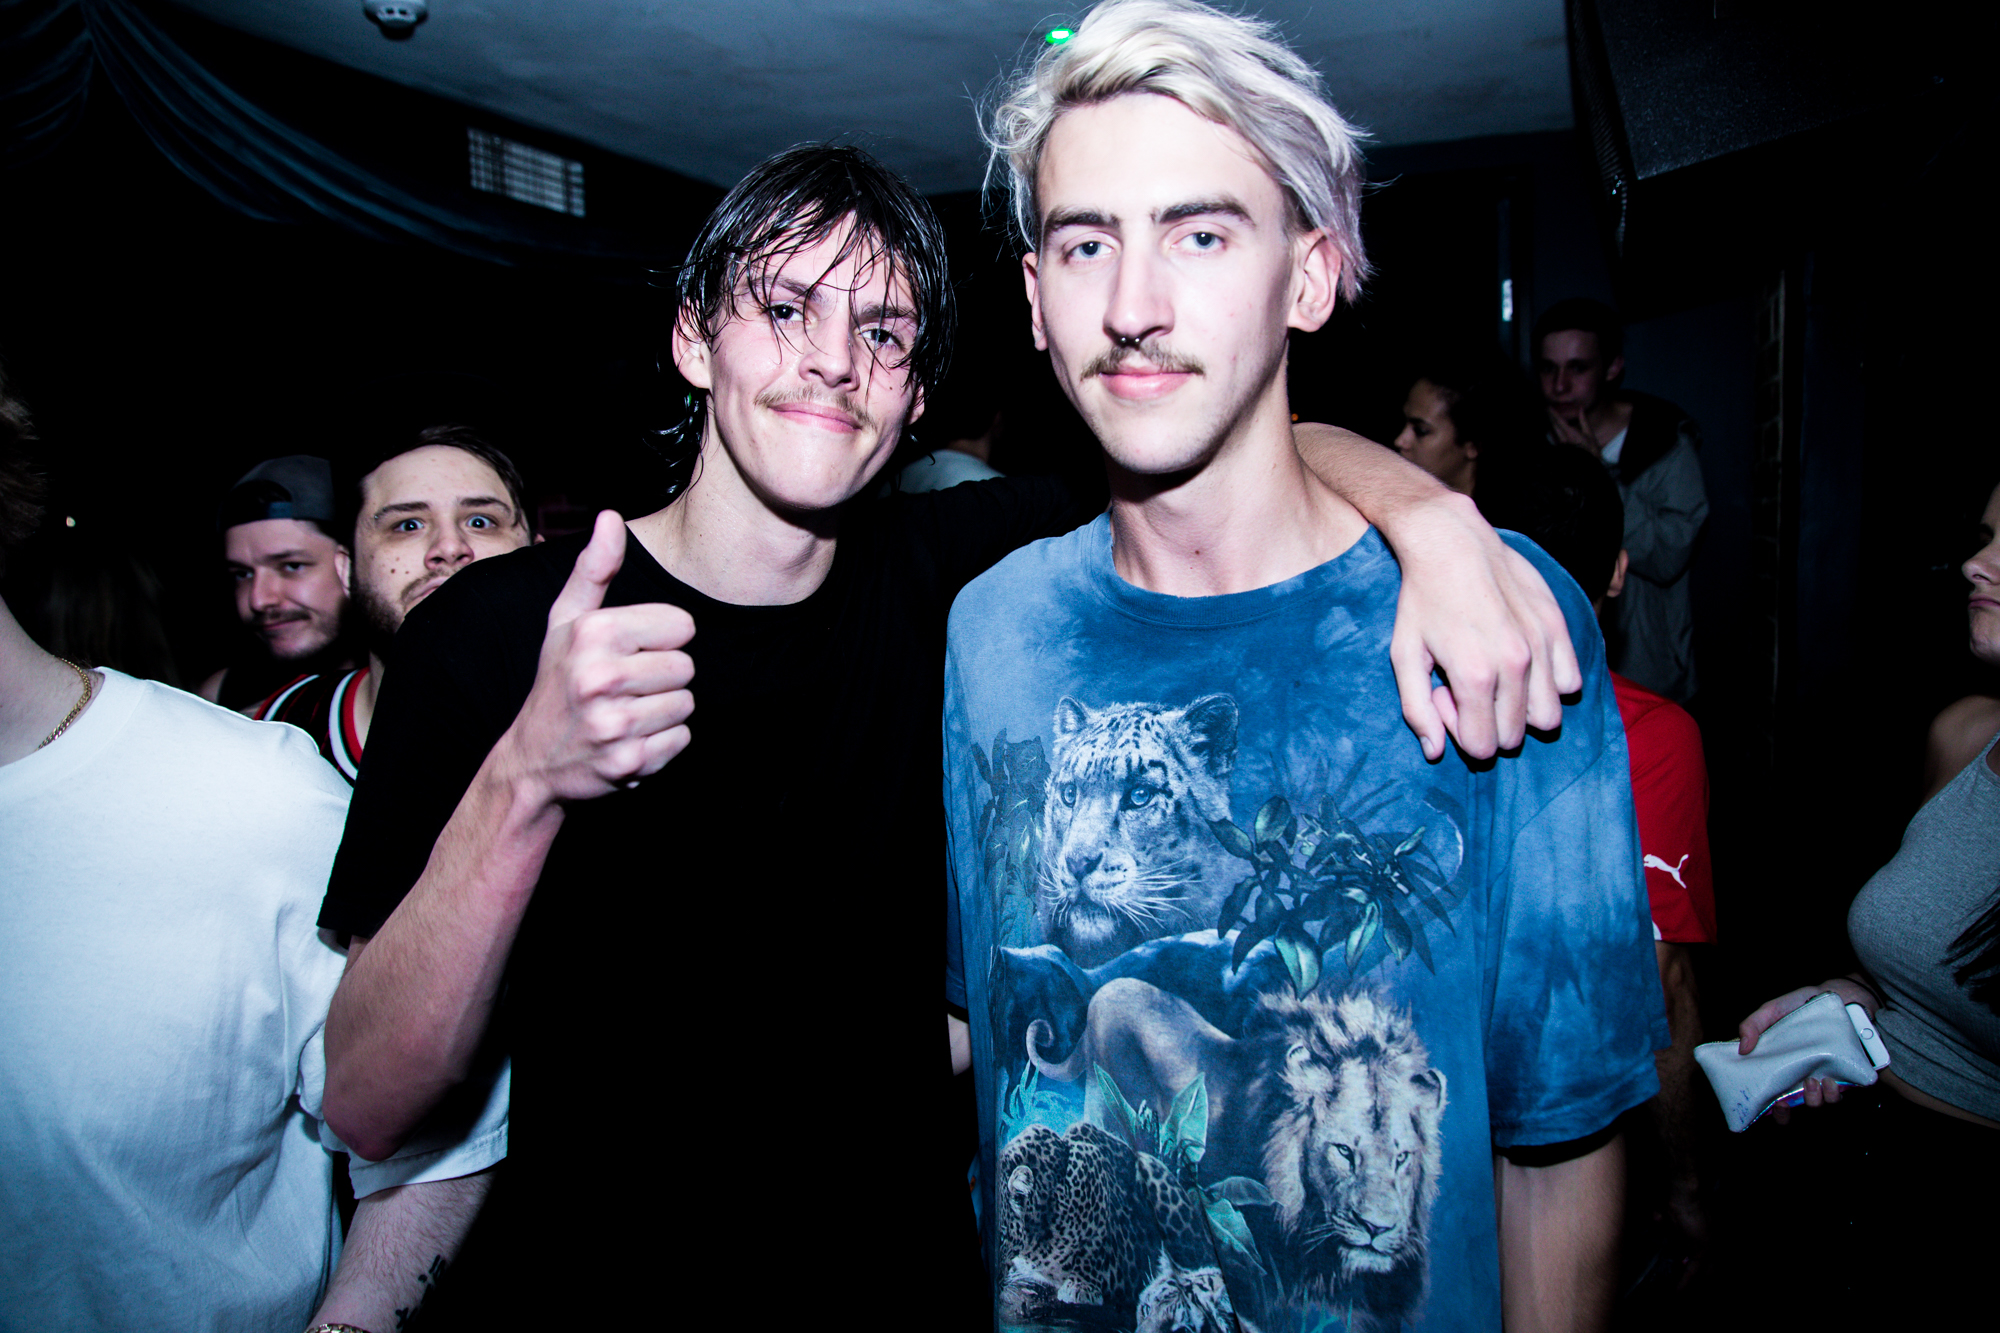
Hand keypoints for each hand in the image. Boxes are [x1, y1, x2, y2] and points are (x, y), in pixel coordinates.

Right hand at [493, 510, 695, 804]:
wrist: (533, 760)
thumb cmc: (557, 682)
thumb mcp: (567, 621)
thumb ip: (595, 569)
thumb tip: (611, 517)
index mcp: (592, 633)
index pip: (682, 625)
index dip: (660, 639)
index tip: (629, 652)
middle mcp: (601, 677)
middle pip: (687, 667)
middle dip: (662, 677)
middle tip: (625, 687)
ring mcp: (615, 723)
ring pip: (686, 704)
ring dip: (662, 710)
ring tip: (625, 711)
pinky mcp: (630, 762)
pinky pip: (682, 738)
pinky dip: (662, 742)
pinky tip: (629, 738)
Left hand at [1388, 491, 1582, 759]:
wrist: (1451, 541)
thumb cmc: (1421, 599)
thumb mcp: (1404, 656)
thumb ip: (1417, 710)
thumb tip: (1435, 752)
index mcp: (1475, 676)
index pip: (1483, 746)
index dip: (1459, 730)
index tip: (1444, 697)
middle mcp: (1515, 664)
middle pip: (1514, 737)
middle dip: (1486, 721)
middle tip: (1464, 684)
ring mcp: (1542, 645)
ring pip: (1547, 717)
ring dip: (1520, 708)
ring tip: (1493, 674)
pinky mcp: (1558, 626)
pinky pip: (1569, 683)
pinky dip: (1547, 683)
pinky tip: (1519, 659)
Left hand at [1548, 405, 1598, 451]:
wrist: (1587, 464)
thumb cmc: (1591, 449)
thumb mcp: (1590, 434)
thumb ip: (1584, 421)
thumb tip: (1581, 409)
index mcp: (1570, 433)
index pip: (1559, 421)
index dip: (1553, 413)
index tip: (1548, 407)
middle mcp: (1562, 438)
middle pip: (1554, 425)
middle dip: (1550, 417)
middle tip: (1546, 409)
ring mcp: (1560, 444)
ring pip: (1553, 431)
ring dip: (1551, 423)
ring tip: (1548, 417)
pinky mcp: (1560, 449)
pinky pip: (1554, 437)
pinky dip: (1552, 431)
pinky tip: (1551, 429)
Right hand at [1736, 979, 1876, 1121]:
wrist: (1841, 997)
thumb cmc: (1803, 1004)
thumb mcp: (1773, 1010)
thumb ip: (1752, 1024)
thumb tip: (1741, 1049)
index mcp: (1779, 1065)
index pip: (1769, 1093)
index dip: (1766, 1105)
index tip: (1766, 1103)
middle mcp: (1799, 1076)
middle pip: (1789, 1107)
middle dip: (1784, 1113)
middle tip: (1783, 1102)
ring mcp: (1821, 1077)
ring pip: (1815, 1103)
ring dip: (1811, 1099)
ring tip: (1811, 1082)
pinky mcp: (1844, 1077)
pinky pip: (1838, 1095)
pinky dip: (1833, 1093)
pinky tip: (1830, 1081)